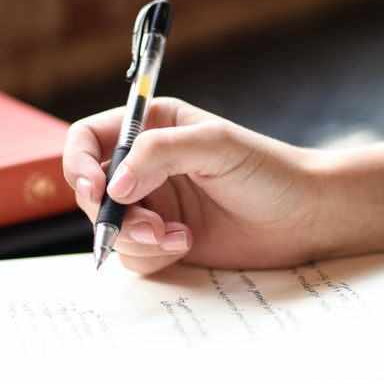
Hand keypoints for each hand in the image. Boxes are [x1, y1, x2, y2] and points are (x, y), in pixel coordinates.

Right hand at [62, 98, 324, 273]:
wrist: (304, 217)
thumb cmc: (269, 170)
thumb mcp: (216, 145)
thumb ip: (160, 153)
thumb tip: (113, 186)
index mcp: (152, 128)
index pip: (89, 140)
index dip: (79, 164)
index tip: (95, 189)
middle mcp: (145, 166)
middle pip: (92, 190)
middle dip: (112, 213)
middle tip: (148, 224)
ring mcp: (154, 206)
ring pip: (110, 228)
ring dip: (135, 238)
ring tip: (176, 237)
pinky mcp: (164, 241)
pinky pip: (133, 255)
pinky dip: (153, 255)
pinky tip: (186, 244)